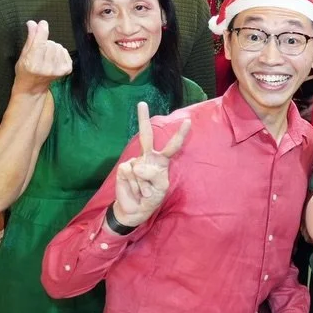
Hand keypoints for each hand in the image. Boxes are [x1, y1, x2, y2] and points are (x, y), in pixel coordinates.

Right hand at [13, 20, 72, 94]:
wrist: (33, 87)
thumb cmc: (25, 70)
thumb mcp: (23, 54)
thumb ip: (30, 38)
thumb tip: (33, 23)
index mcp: (32, 63)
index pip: (40, 42)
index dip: (42, 30)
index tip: (43, 23)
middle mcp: (46, 68)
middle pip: (50, 43)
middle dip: (45, 42)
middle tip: (40, 51)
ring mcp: (57, 70)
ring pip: (58, 47)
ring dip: (53, 47)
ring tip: (46, 55)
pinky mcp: (66, 70)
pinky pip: (65, 52)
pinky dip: (60, 52)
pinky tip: (54, 59)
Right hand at [111, 102, 189, 227]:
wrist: (135, 209)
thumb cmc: (153, 197)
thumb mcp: (161, 188)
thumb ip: (153, 175)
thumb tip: (137, 165)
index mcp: (162, 160)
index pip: (173, 145)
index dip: (180, 134)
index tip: (187, 121)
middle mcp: (148, 157)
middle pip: (147, 135)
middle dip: (143, 119)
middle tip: (142, 104)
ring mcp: (135, 162)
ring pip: (141, 168)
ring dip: (143, 185)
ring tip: (144, 191)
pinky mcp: (124, 168)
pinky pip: (131, 174)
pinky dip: (135, 185)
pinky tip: (135, 190)